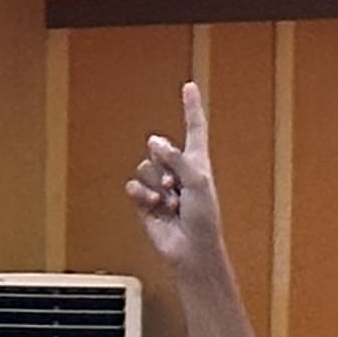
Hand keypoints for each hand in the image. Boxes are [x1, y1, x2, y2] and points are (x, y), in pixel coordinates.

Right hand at [126, 82, 228, 274]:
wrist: (191, 250)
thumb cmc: (204, 218)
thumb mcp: (197, 180)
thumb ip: (176, 157)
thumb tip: (154, 141)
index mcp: (197, 161)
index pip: (194, 128)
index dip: (191, 107)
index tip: (189, 86)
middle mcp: (178, 170)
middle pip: (159, 148)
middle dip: (163, 163)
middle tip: (175, 183)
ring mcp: (161, 187)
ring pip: (144, 167)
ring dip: (155, 184)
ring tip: (169, 201)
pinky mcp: (146, 203)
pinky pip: (134, 186)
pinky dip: (141, 195)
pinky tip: (154, 206)